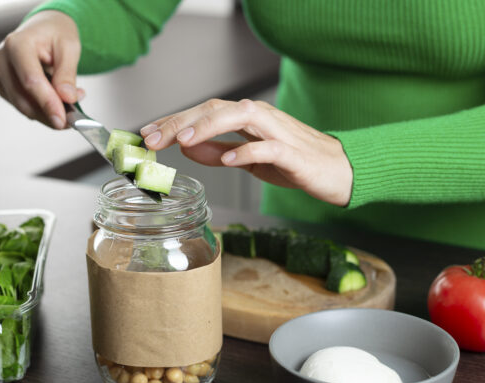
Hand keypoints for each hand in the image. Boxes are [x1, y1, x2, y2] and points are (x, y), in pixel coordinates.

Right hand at [0, 11, 84, 128]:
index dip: (47, 103)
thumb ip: (67, 73)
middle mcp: (1, 59)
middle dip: (49, 113)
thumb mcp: (69, 47)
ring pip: (23, 107)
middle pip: (23, 98)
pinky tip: (55, 99)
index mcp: (17, 44)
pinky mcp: (1, 86)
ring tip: (70, 102)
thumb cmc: (55, 34)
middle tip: (72, 119)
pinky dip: (41, 109)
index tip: (62, 120)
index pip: (30, 80)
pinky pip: (22, 106)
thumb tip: (67, 98)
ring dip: (47, 112)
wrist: (42, 29)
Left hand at [140, 99, 352, 206]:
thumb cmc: (293, 162)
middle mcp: (260, 117)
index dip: (175, 120)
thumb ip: (218, 150)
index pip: (205, 111)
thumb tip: (185, 146)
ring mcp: (278, 131)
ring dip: (209, 125)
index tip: (147, 134)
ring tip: (182, 139)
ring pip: (241, 116)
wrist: (338, 172)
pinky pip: (269, 147)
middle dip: (182, 121)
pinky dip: (248, 151)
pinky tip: (229, 160)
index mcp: (247, 118)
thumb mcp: (248, 158)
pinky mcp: (294, 153)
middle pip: (217, 108)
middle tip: (153, 138)